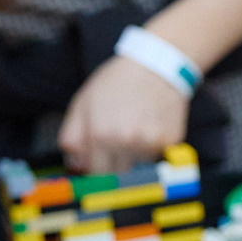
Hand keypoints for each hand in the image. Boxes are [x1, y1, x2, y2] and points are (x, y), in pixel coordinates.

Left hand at [59, 56, 189, 173]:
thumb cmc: (116, 83)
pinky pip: (158, 156)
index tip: (99, 161)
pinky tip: (150, 126)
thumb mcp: (82, 104)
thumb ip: (71, 138)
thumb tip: (76, 166)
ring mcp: (150, 143)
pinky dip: (153, 148)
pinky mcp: (171, 141)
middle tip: (117, 141)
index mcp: (100, 135)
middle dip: (115, 163)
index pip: (96, 174)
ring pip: (139, 167)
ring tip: (134, 129)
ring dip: (135, 156)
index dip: (97, 167)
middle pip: (118, 174)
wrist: (155, 65)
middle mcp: (125, 142)